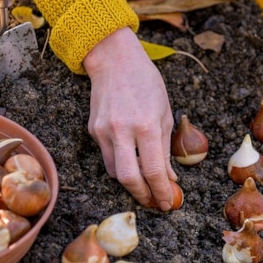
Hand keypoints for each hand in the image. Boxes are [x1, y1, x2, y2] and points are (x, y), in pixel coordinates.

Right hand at [83, 27, 177, 209]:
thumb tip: (169, 177)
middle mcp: (122, 130)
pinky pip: (107, 157)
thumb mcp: (165, 112)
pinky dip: (120, 164)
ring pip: (115, 172)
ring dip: (131, 182)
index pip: (154, 170)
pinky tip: (131, 161)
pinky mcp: (93, 130)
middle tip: (154, 202)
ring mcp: (104, 131)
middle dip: (142, 195)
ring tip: (144, 185)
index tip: (168, 202)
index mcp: (146, 125)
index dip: (161, 191)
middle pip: (129, 178)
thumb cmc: (146, 82)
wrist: (114, 60)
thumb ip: (165, 147)